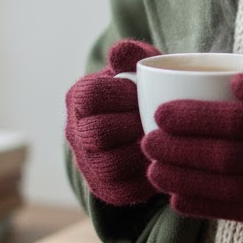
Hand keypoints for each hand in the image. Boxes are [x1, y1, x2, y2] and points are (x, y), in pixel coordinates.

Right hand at [65, 39, 159, 205]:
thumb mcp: (142, 68)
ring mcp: (88, 163)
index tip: (143, 92)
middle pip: (97, 134)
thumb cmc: (146, 90)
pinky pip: (125, 190)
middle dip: (132, 125)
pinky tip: (166, 162)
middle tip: (159, 120)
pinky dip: (148, 178)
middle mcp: (76, 132)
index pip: (89, 97)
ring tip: (164, 141)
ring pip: (110, 165)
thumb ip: (133, 56)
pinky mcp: (107, 189)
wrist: (149, 125)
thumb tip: (119, 52)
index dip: (120, 95)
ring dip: (141, 153)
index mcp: (79, 98)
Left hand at [142, 68, 242, 221]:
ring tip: (153, 172)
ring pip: (223, 187)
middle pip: (219, 156)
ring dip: (183, 181)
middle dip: (176, 150)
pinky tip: (179, 201)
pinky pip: (238, 213)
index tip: (160, 114)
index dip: (190, 119)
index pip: (230, 120)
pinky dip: (206, 208)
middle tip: (146, 143)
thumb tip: (235, 84)